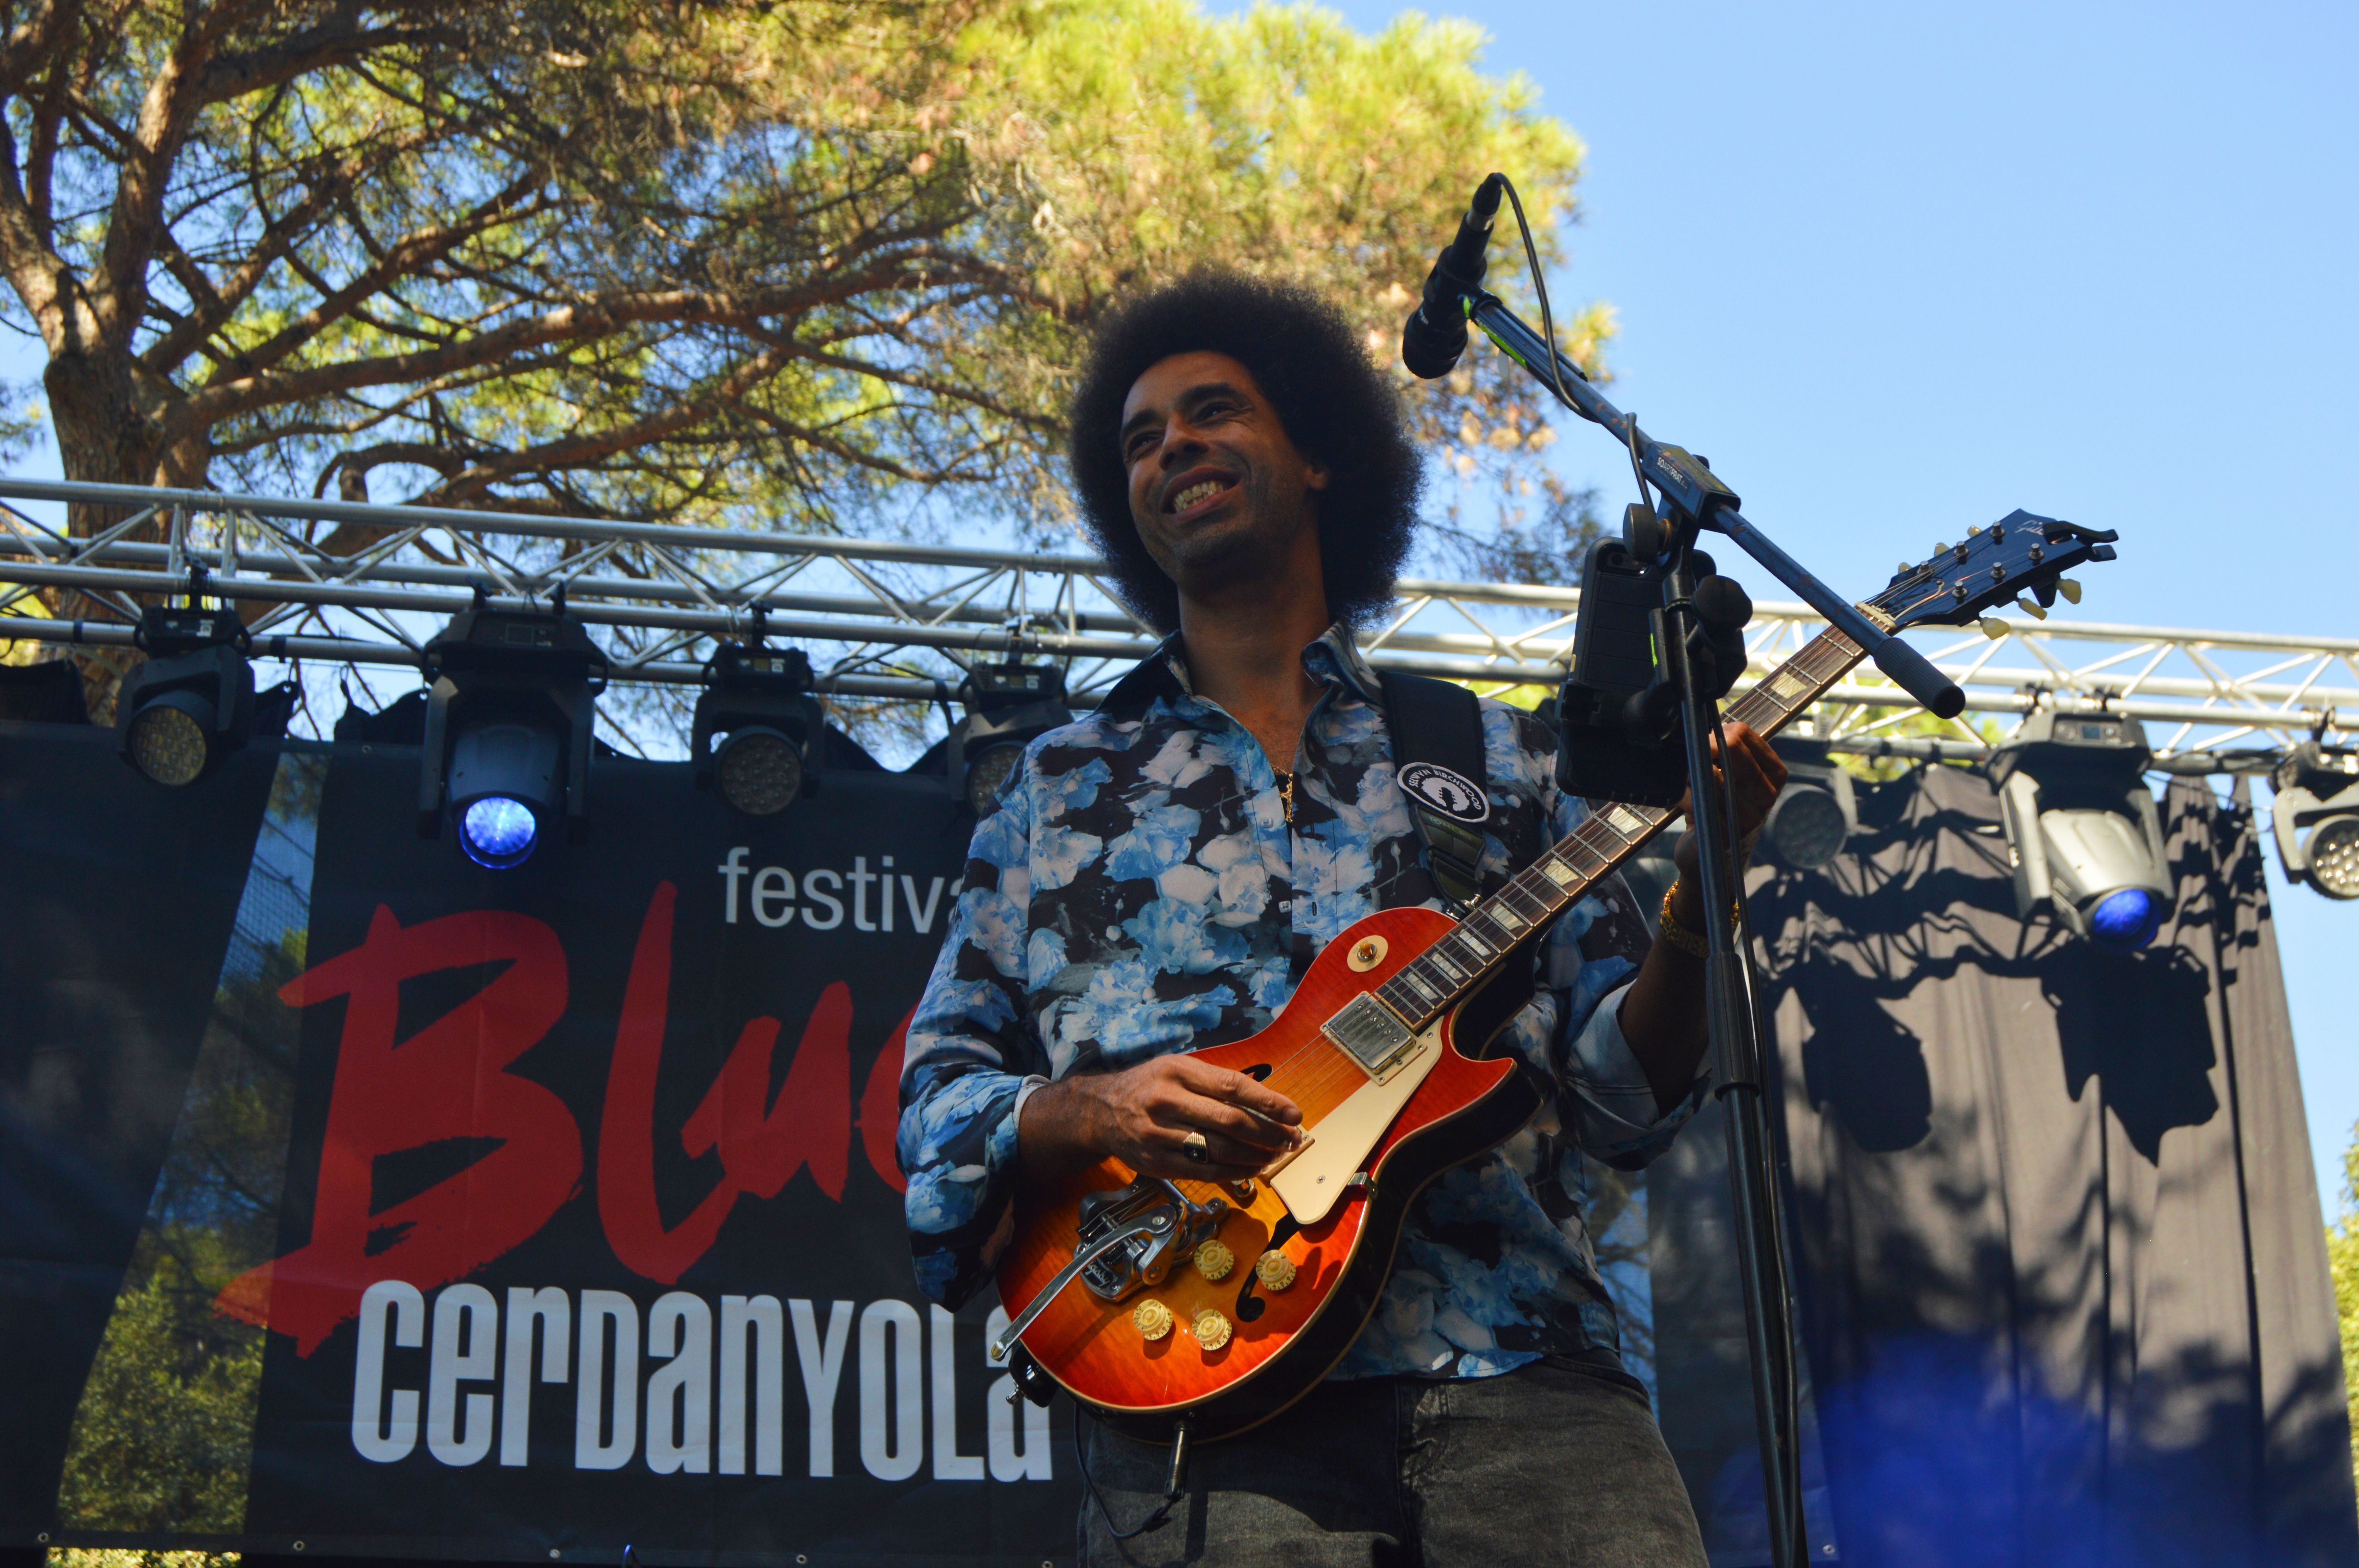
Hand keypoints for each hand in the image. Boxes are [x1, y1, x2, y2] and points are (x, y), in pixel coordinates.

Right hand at [1018, 1055, 1304, 1185]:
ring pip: (1219, 1150)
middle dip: (1268, 1133)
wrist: (1101, 1111)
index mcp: (1177, 1071)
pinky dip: (1234, 1172)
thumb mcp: (1178, 1068)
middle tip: (1292, 1139)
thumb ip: (1216, 1082)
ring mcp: (1160, 1135)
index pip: (1232, 1087)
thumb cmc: (1150, 1085)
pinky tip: (1253, 1168)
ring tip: (1277, 1154)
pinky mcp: (1157, 1162)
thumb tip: (1266, 1101)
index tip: (1294, 1114)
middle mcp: (1167, 1102)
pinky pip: (1204, 1171)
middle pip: (1230, 1121)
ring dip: (1256, 1156)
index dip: (1268, 1102)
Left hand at [1670, 721, 1786, 916]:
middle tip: (1688, 761)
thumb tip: (1698, 723)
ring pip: (1712, 773)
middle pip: (1730, 747)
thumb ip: (1725, 750)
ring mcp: (1750, 816)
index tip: (1701, 746)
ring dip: (1689, 772)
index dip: (1713, 733)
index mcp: (1775, 774)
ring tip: (1684, 780)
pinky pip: (1697, 800)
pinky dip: (1680, 795)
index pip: (1742, 733)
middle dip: (1701, 748)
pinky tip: (1676, 797)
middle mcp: (1767, 794)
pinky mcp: (1726, 834)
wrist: (1712, 858)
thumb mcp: (1731, 777)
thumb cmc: (1718, 808)